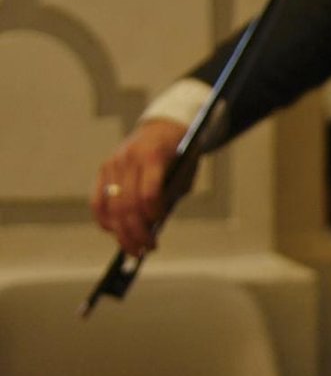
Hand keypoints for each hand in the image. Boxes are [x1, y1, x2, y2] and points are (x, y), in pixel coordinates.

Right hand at [91, 119, 188, 255]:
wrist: (163, 125)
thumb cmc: (181, 152)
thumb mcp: (187, 169)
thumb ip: (172, 193)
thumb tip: (154, 225)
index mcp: (153, 156)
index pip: (148, 193)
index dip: (152, 215)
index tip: (158, 230)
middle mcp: (128, 159)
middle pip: (127, 205)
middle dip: (136, 232)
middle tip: (146, 250)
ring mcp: (112, 164)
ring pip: (111, 207)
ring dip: (121, 233)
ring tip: (133, 249)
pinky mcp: (103, 169)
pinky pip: (98, 201)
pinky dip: (105, 220)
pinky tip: (116, 233)